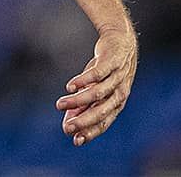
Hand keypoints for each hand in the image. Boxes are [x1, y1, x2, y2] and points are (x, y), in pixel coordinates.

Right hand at [56, 27, 137, 146]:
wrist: (121, 40)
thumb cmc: (107, 68)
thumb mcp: (94, 88)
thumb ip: (83, 106)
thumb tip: (67, 124)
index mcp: (117, 103)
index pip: (105, 122)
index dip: (91, 132)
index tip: (75, 140)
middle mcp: (119, 93)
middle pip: (101, 111)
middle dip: (83, 121)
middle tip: (66, 128)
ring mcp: (117, 77)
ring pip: (97, 93)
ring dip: (78, 101)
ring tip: (59, 104)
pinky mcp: (112, 61)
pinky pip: (97, 74)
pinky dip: (83, 81)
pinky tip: (70, 87)